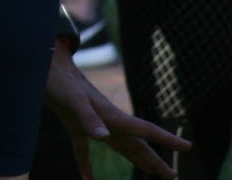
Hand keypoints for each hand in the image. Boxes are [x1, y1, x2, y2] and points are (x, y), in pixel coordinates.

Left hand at [45, 42, 190, 177]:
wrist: (43, 64)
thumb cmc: (59, 80)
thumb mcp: (72, 99)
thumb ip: (87, 117)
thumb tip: (104, 138)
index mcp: (112, 115)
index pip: (146, 130)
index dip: (168, 139)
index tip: (188, 147)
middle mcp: (107, 120)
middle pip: (137, 144)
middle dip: (155, 161)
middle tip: (173, 176)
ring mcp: (91, 122)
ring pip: (119, 146)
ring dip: (135, 160)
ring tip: (151, 172)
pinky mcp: (73, 124)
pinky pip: (84, 150)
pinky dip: (86, 165)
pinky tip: (87, 179)